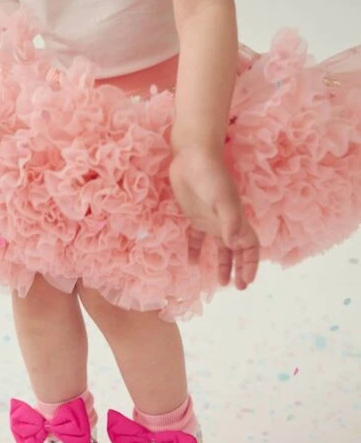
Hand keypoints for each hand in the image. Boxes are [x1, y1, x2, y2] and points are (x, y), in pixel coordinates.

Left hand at [169, 145, 259, 289]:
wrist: (192, 156)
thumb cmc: (209, 175)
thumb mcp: (222, 198)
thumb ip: (230, 221)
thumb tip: (234, 245)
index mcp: (237, 220)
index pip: (249, 248)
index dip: (250, 265)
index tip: (245, 283)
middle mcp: (225, 222)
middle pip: (237, 251)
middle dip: (240, 269)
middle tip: (238, 287)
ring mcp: (210, 219)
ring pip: (220, 248)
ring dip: (222, 264)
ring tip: (221, 282)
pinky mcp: (194, 215)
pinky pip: (196, 238)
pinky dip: (195, 251)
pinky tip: (191, 263)